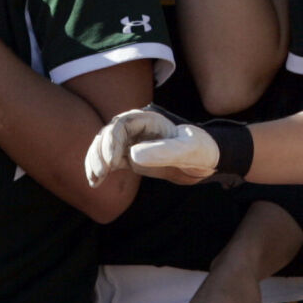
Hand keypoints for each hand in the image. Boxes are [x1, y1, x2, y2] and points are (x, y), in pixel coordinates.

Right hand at [83, 106, 250, 186]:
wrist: (207, 161)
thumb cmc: (201, 150)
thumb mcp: (187, 151)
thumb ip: (164, 152)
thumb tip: (132, 155)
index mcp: (147, 119)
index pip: (120, 124)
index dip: (112, 141)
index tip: (114, 162)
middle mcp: (136, 128)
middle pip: (107, 135)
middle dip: (100, 152)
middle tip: (102, 173)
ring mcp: (131, 142)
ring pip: (103, 147)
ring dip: (95, 162)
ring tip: (95, 180)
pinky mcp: (130, 157)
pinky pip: (109, 161)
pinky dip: (99, 170)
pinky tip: (95, 183)